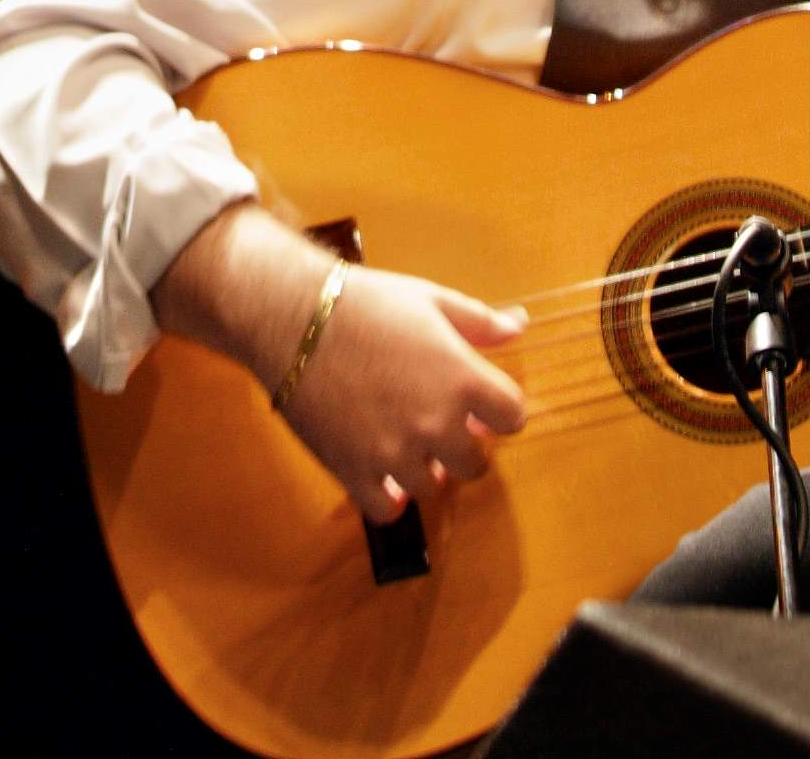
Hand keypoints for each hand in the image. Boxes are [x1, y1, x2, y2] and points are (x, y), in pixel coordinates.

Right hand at [277, 263, 530, 525]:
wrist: (291, 317)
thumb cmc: (364, 302)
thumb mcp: (429, 300)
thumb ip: (479, 321)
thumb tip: (519, 325)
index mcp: (462, 379)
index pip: (513, 418)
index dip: (499, 411)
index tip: (480, 405)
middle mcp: (436, 424)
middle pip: (475, 464)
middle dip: (463, 445)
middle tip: (437, 423)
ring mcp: (395, 453)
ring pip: (432, 487)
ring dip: (424, 469)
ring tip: (403, 441)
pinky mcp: (354, 471)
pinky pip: (387, 510)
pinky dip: (389, 498)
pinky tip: (381, 473)